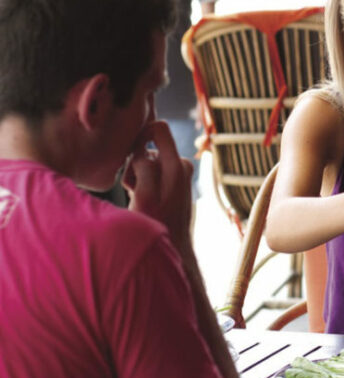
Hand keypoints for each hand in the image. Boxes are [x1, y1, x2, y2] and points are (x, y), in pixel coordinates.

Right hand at [122, 121, 192, 247]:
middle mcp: (181, 166)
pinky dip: (141, 182)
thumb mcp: (145, 196)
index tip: (128, 152)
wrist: (172, 249)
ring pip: (146, 162)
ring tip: (137, 196)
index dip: (140, 135)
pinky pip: (150, 174)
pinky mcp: (171, 185)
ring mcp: (178, 176)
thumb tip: (141, 150)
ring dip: (136, 175)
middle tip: (132, 185)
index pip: (159, 129)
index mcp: (178, 165)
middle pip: (148, 147)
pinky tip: (141, 199)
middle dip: (134, 161)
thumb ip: (145, 168)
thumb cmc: (157, 225)